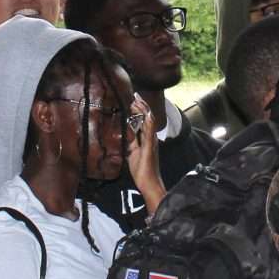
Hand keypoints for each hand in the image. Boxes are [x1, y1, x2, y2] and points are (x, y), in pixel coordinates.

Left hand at [126, 100, 164, 214]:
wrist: (148, 183)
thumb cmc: (142, 170)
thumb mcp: (133, 153)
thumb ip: (131, 143)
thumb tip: (126, 135)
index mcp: (147, 139)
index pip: (144, 121)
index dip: (140, 110)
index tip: (134, 101)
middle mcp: (151, 138)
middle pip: (148, 118)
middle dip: (142, 106)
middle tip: (135, 96)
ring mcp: (152, 142)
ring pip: (150, 121)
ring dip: (144, 110)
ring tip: (137, 101)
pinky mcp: (150, 147)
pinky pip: (150, 132)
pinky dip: (148, 121)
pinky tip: (146, 114)